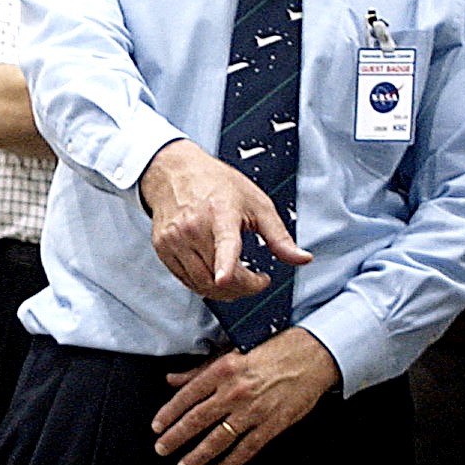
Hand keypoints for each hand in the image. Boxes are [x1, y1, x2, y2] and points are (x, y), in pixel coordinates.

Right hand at [139, 139, 310, 301]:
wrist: (175, 172)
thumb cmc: (216, 184)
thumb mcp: (257, 204)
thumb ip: (279, 236)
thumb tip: (301, 258)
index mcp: (220, 213)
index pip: (224, 243)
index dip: (225, 264)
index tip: (224, 278)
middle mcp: (193, 227)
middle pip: (218, 277)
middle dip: (244, 288)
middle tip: (257, 281)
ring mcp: (175, 240)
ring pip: (201, 284)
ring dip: (225, 292)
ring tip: (240, 279)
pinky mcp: (163, 249)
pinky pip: (186, 281)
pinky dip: (205, 285)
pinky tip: (216, 275)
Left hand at [151, 330, 338, 464]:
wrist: (313, 356)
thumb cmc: (274, 349)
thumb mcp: (233, 351)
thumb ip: (200, 370)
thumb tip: (173, 380)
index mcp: (223, 370)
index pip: (187, 396)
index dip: (168, 414)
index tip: (157, 427)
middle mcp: (235, 392)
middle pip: (197, 420)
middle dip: (176, 438)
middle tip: (162, 449)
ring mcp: (253, 411)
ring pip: (218, 439)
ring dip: (198, 456)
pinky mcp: (272, 425)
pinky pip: (246, 449)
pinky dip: (230, 463)